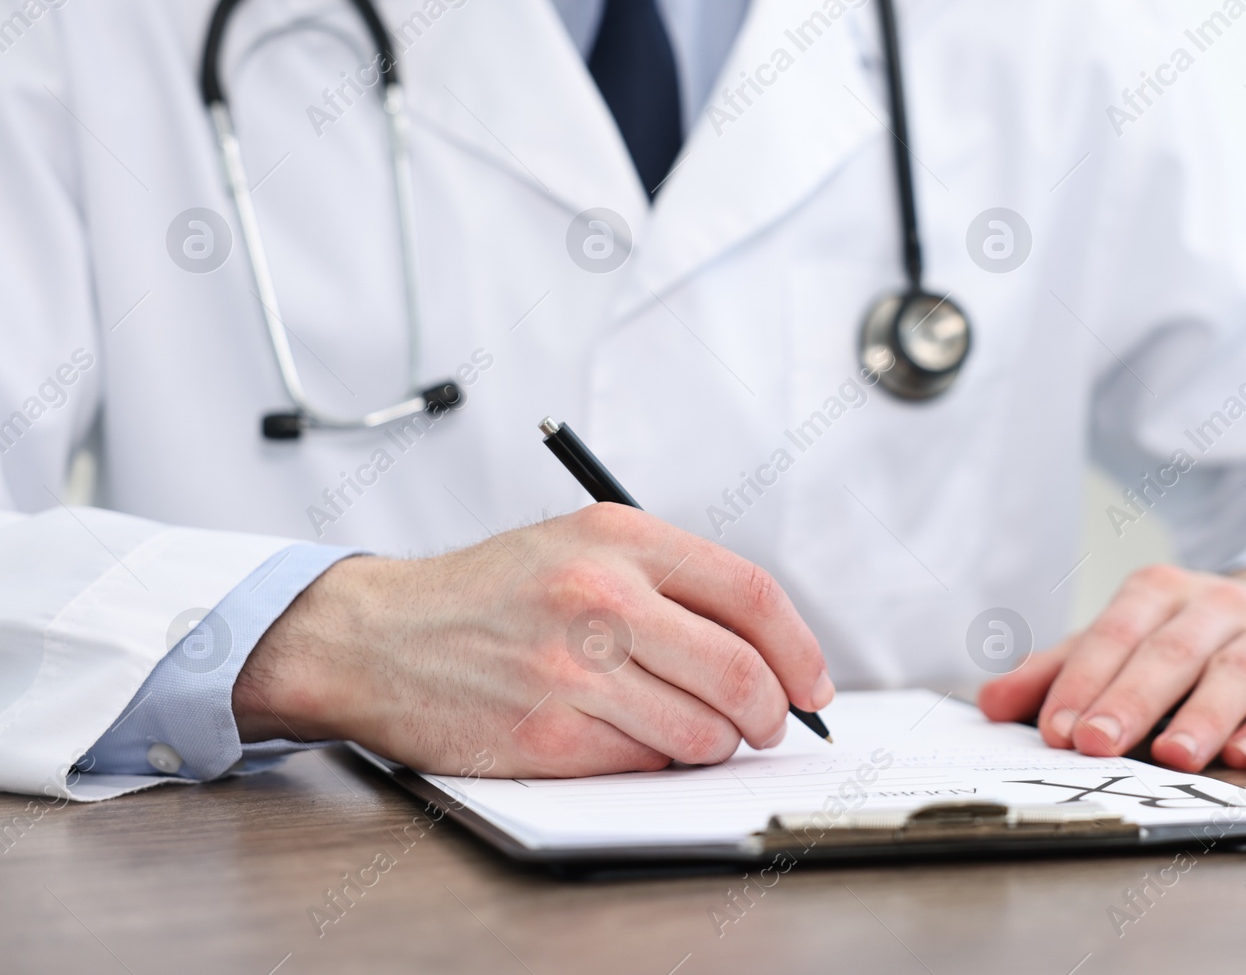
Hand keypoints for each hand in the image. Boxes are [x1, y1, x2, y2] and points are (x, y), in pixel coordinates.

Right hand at [232, 504, 833, 776]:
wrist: (377, 635)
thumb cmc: (491, 593)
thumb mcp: (581, 545)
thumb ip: (673, 581)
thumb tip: (771, 648)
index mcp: (619, 537)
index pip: (752, 594)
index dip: (800, 648)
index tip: (812, 684)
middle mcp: (600, 596)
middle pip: (742, 672)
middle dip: (771, 713)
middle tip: (766, 724)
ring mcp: (572, 669)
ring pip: (703, 732)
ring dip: (713, 744)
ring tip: (687, 729)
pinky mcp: (545, 736)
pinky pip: (644, 763)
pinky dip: (652, 761)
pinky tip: (622, 737)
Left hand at [977, 565, 1245, 770]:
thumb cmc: (1190, 639)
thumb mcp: (1122, 642)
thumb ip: (1057, 671)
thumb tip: (990, 703)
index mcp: (1158, 592)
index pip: (1114, 635)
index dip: (1083, 681)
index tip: (1056, 730)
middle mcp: (1217, 605)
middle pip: (1169, 652)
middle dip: (1130, 701)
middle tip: (1097, 745)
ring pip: (1235, 673)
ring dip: (1203, 716)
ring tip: (1173, 756)